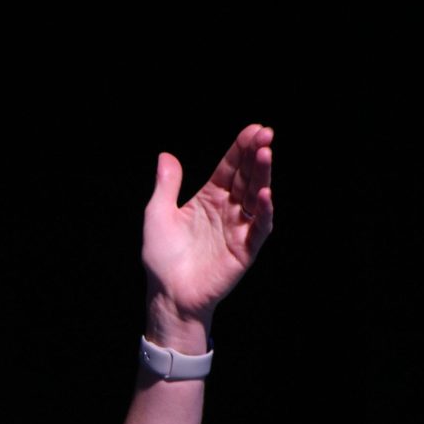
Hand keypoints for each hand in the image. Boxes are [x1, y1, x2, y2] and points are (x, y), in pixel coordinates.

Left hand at [142, 125, 273, 333]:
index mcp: (208, 199)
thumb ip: (166, 185)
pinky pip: (259, 228)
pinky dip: (264, 212)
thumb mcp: (157, 215)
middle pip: (245, 177)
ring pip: (256, 197)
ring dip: (262, 176)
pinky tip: (266, 194)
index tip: (253, 129)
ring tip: (265, 154)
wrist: (168, 294)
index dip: (240, 149)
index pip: (228, 168)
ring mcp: (238, 228)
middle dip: (255, 154)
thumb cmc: (161, 256)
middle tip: (265, 133)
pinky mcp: (245, 249)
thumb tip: (166, 155)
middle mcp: (227, 210)